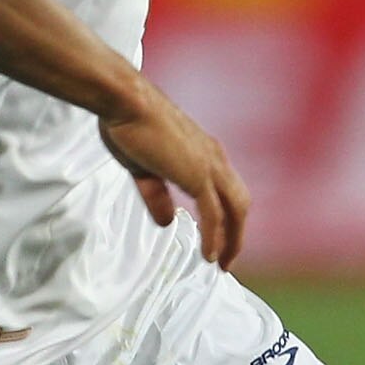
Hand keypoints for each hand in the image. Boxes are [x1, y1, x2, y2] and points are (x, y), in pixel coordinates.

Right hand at [99, 81, 248, 267]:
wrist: (125, 101)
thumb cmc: (129, 125)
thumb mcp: (144, 168)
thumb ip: (157, 195)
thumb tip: (167, 221)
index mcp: (203, 152)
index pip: (226, 190)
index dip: (226, 216)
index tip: (219, 238)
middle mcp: (213, 158)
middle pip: (239, 203)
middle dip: (236, 233)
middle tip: (226, 258)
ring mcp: (209, 166)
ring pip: (234, 211)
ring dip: (231, 240)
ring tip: (221, 263)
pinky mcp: (197, 175)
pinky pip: (214, 215)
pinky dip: (216, 238)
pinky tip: (209, 256)